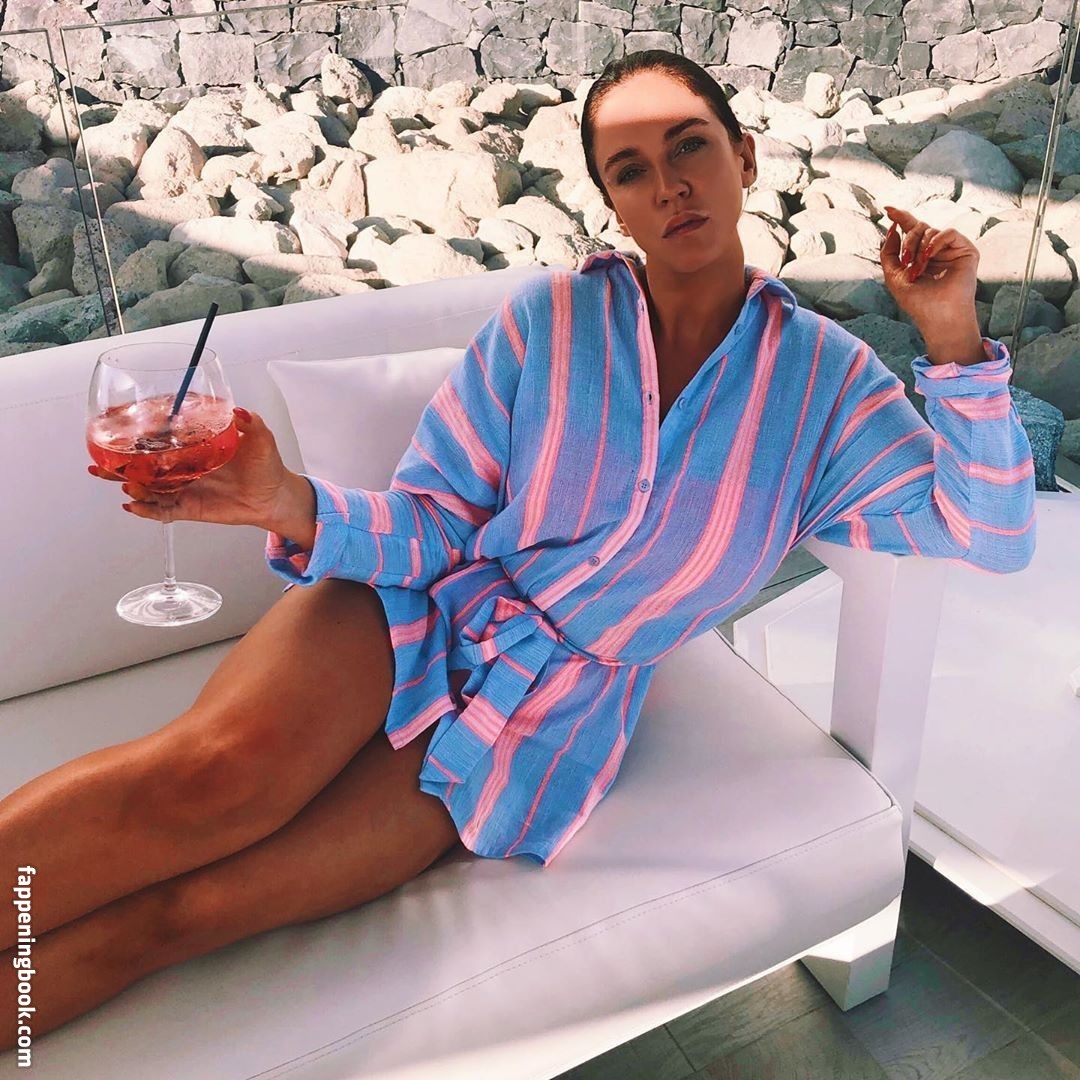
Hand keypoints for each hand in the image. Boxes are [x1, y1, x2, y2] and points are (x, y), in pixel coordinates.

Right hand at [89, 408, 291, 528]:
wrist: (275, 497)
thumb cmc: (266, 466)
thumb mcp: (260, 438)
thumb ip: (250, 423)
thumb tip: (238, 410)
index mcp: (193, 446)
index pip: (158, 438)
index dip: (135, 433)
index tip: (112, 425)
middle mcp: (183, 467)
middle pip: (143, 465)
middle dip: (118, 464)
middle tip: (99, 461)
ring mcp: (185, 488)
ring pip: (149, 489)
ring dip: (131, 486)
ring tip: (123, 483)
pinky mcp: (190, 508)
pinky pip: (163, 511)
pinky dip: (147, 510)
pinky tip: (134, 506)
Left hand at [879, 205, 979, 325]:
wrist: (937, 315)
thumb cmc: (917, 301)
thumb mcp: (894, 276)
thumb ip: (889, 252)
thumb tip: (892, 228)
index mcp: (920, 254)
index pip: (911, 229)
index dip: (901, 217)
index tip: (887, 209)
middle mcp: (936, 249)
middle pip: (918, 227)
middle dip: (908, 242)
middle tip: (906, 261)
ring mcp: (951, 249)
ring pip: (930, 230)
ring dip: (919, 249)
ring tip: (917, 269)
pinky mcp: (965, 250)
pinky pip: (948, 232)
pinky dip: (935, 242)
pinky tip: (929, 256)